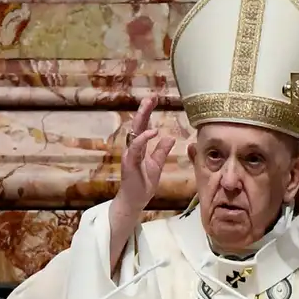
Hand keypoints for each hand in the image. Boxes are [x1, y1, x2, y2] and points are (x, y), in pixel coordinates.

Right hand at [116, 96, 175, 211]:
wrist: (134, 201)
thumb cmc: (143, 184)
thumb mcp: (157, 165)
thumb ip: (161, 151)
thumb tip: (169, 137)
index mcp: (139, 148)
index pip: (143, 126)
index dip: (147, 112)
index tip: (154, 99)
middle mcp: (132, 149)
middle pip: (137, 125)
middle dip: (143, 110)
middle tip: (151, 96)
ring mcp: (130, 155)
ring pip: (134, 133)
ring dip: (141, 118)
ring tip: (148, 105)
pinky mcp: (130, 163)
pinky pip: (136, 148)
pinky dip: (143, 139)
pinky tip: (152, 131)